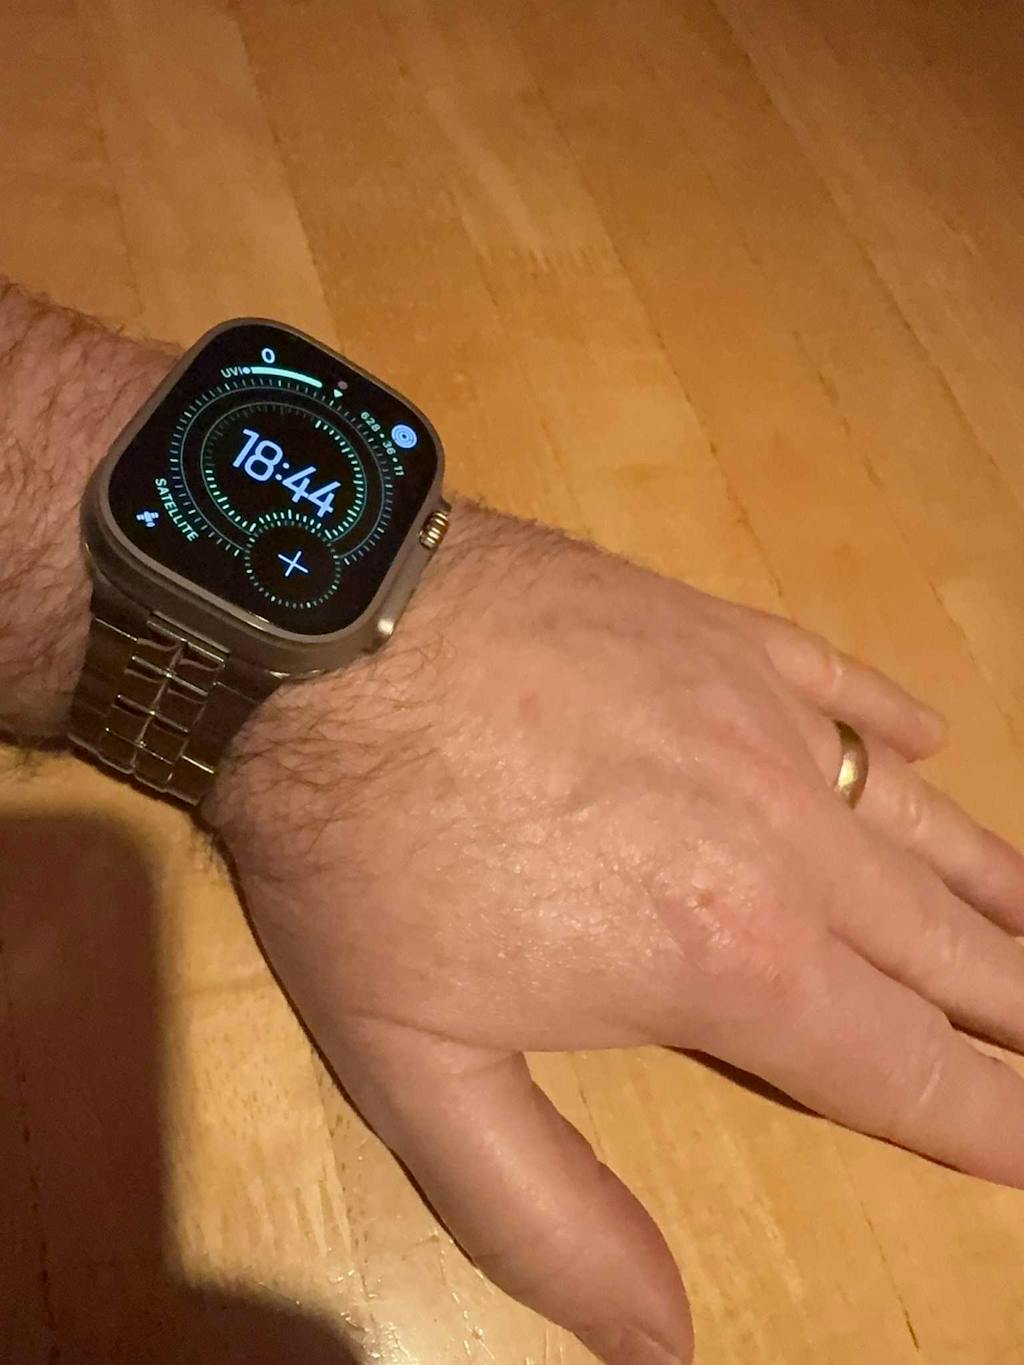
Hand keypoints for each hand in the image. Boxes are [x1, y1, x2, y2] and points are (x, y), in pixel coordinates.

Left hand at [209, 502, 1023, 1364]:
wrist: (323, 627)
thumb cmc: (359, 850)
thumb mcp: (415, 1073)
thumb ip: (543, 1215)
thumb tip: (665, 1348)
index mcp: (732, 959)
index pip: (902, 1066)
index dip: (993, 1118)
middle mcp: (788, 841)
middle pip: (942, 945)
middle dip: (1017, 1007)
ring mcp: (761, 717)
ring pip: (917, 819)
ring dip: (992, 882)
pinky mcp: (717, 628)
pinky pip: (841, 682)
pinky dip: (896, 723)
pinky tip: (935, 740)